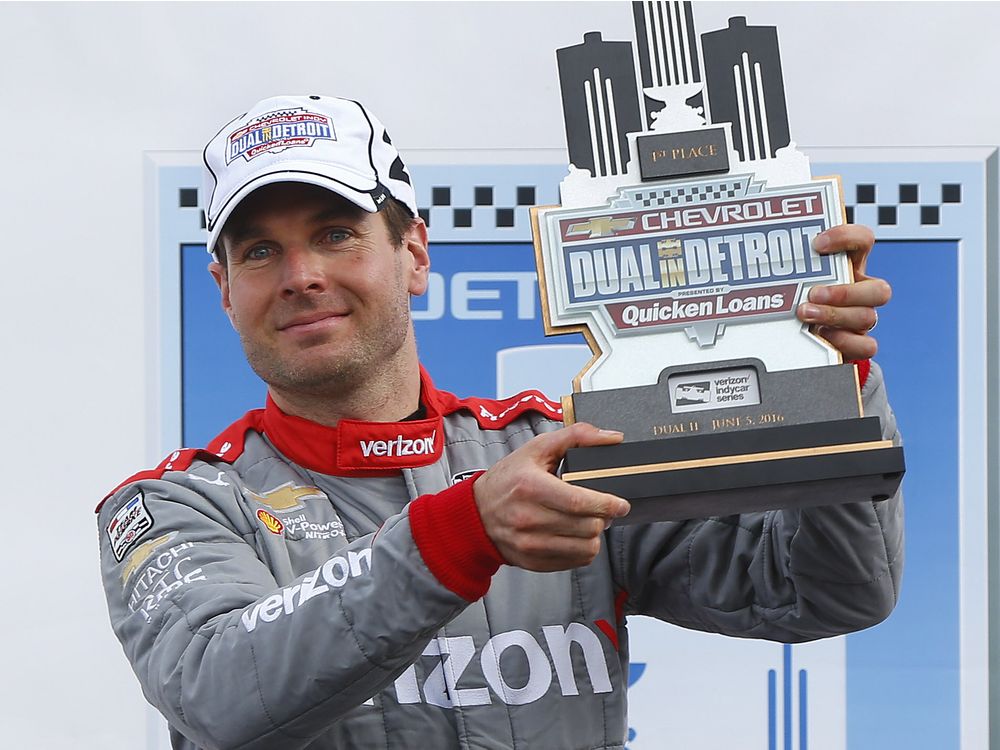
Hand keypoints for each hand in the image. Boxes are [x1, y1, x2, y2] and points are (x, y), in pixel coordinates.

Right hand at [473, 422, 630, 571]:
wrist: (475, 514)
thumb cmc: (507, 479)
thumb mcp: (536, 448)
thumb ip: (576, 436)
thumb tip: (612, 437)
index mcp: (530, 487)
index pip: (579, 502)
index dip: (607, 504)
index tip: (621, 504)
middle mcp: (528, 518)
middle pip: (587, 527)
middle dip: (603, 518)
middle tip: (603, 510)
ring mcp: (530, 544)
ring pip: (585, 548)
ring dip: (595, 535)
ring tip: (589, 522)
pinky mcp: (533, 562)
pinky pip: (575, 562)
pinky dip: (583, 549)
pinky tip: (575, 535)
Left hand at [796, 224, 891, 359]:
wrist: (794, 337)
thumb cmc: (793, 297)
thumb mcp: (789, 276)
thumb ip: (785, 263)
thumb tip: (754, 253)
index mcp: (848, 266)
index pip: (863, 240)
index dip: (847, 237)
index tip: (818, 243)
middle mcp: (859, 292)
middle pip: (879, 289)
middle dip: (845, 292)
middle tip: (812, 293)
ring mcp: (859, 318)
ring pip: (868, 317)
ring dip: (834, 315)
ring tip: (805, 315)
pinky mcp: (855, 343)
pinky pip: (866, 346)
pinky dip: (845, 342)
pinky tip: (821, 336)